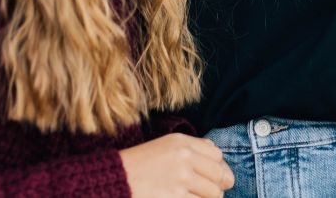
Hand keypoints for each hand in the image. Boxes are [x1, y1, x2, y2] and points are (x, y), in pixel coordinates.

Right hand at [119, 133, 234, 196]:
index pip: (217, 155)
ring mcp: (181, 180)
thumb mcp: (165, 146)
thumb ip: (194, 149)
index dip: (219, 168)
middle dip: (218, 187)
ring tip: (192, 197)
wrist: (114, 181)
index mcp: (181, 142)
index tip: (214, 178)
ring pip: (214, 195)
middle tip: (208, 193)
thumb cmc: (139, 165)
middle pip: (220, 176)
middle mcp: (184, 158)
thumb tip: (221, 161)